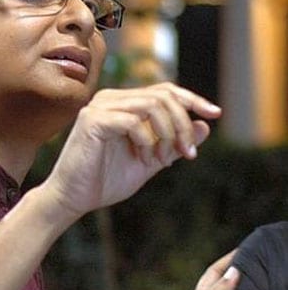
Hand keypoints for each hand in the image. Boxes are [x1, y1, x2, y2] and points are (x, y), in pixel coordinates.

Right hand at [42, 82, 220, 218]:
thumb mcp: (150, 160)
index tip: (216, 114)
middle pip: (163, 95)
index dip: (193, 99)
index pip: (165, 90)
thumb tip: (205, 124)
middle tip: (188, 153)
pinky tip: (142, 158)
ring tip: (165, 158)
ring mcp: (99, 107)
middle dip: (183, 124)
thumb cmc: (105, 180)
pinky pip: (133, 121)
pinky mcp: (92, 120)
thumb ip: (173, 142)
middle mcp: (110, 98)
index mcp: (122, 103)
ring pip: (152, 105)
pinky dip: (146, 141)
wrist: (73, 198)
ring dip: (168, 133)